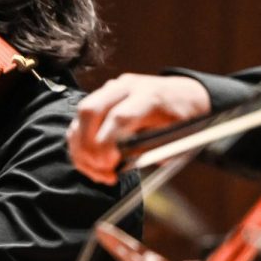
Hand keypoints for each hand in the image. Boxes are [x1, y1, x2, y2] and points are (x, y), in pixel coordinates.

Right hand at [67, 73, 211, 183]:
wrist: (182, 96)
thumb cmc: (180, 118)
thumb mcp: (175, 136)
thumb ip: (148, 150)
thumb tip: (121, 165)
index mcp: (148, 95)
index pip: (118, 117)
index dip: (107, 143)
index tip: (109, 165)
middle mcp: (125, 88)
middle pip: (90, 110)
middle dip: (87, 146)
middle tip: (100, 171)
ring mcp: (109, 91)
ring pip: (80, 118)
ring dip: (82, 151)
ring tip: (99, 173)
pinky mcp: (99, 100)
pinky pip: (79, 123)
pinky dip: (80, 147)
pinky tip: (93, 163)